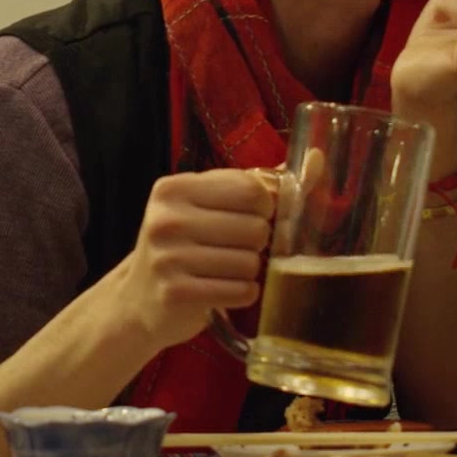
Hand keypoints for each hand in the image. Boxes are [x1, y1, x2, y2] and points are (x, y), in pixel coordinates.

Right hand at [108, 169, 273, 351]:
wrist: (138, 299)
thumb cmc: (185, 244)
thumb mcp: (210, 205)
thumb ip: (261, 183)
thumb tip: (319, 157)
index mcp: (174, 188)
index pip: (252, 190)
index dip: (264, 208)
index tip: (247, 217)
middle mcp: (167, 219)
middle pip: (256, 228)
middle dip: (256, 244)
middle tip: (232, 249)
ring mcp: (168, 257)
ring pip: (250, 263)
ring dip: (248, 271)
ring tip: (224, 271)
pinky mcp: (176, 293)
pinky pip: (240, 292)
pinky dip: (242, 294)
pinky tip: (222, 290)